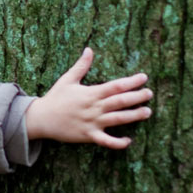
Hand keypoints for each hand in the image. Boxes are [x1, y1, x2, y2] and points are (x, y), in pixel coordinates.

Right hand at [24, 48, 151, 148]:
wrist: (42, 118)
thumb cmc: (55, 97)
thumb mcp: (67, 79)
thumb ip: (81, 65)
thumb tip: (89, 49)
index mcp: (91, 93)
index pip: (115, 86)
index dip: (131, 82)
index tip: (143, 77)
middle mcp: (94, 108)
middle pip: (120, 102)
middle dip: (137, 97)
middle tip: (150, 93)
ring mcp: (92, 122)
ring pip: (117, 119)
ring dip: (134, 116)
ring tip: (147, 112)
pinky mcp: (89, 136)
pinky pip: (106, 141)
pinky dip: (117, 142)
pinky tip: (128, 141)